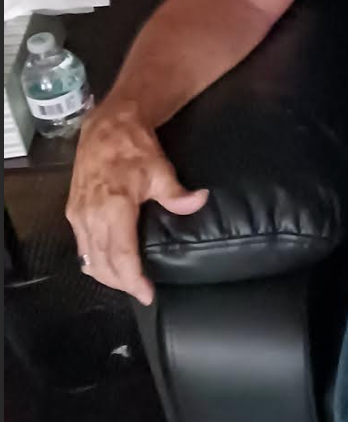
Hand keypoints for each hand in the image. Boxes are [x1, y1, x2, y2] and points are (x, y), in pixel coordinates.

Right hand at [65, 100, 207, 305]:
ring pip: (89, 259)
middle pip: (103, 264)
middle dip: (122, 283)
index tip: (147, 294)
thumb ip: (176, 193)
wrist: (106, 127)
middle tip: (142, 293)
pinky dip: (95, 262)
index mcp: (112, 207)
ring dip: (107, 276)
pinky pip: (81, 247)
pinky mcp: (72, 212)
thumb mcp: (160, 169)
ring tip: (128, 283)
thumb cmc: (133, 147)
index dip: (133, 279)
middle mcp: (90, 215)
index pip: (121, 255)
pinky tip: (109, 265)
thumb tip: (199, 201)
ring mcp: (78, 215)